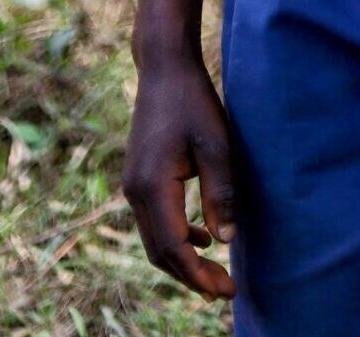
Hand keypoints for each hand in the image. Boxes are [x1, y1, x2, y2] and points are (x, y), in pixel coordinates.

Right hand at [122, 54, 237, 301]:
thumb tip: (225, 240)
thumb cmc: (193, 101)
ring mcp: (132, 184)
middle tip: (224, 290)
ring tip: (215, 272)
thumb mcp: (216, 144)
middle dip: (191, 276)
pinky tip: (200, 236)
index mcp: (152, 186)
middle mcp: (135, 191)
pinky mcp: (138, 177)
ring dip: (182, 259)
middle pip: (159, 252)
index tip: (227, 291)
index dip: (199, 275)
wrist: (164, 68)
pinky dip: (174, 237)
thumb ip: (220, 193)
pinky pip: (153, 220)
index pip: (174, 248)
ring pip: (154, 239)